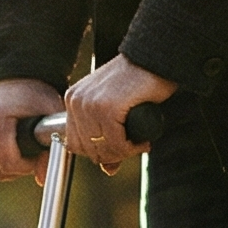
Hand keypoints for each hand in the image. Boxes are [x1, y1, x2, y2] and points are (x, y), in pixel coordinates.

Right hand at [0, 78, 65, 183]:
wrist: (15, 79)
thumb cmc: (35, 97)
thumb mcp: (50, 117)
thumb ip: (51, 149)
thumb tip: (42, 180)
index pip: (8, 163)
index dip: (27, 166)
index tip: (37, 155)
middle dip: (17, 170)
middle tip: (30, 156)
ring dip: (6, 168)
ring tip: (20, 152)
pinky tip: (8, 149)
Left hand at [64, 54, 177, 172]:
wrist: (154, 58)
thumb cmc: (137, 82)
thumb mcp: (114, 110)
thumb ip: (106, 138)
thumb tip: (108, 169)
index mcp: (72, 100)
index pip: (74, 144)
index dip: (98, 152)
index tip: (119, 149)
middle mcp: (76, 102)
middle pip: (88, 149)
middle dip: (112, 154)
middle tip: (134, 146)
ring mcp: (90, 105)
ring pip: (103, 149)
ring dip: (125, 152)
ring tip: (140, 143)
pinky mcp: (107, 108)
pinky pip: (117, 143)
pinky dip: (132, 147)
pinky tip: (143, 140)